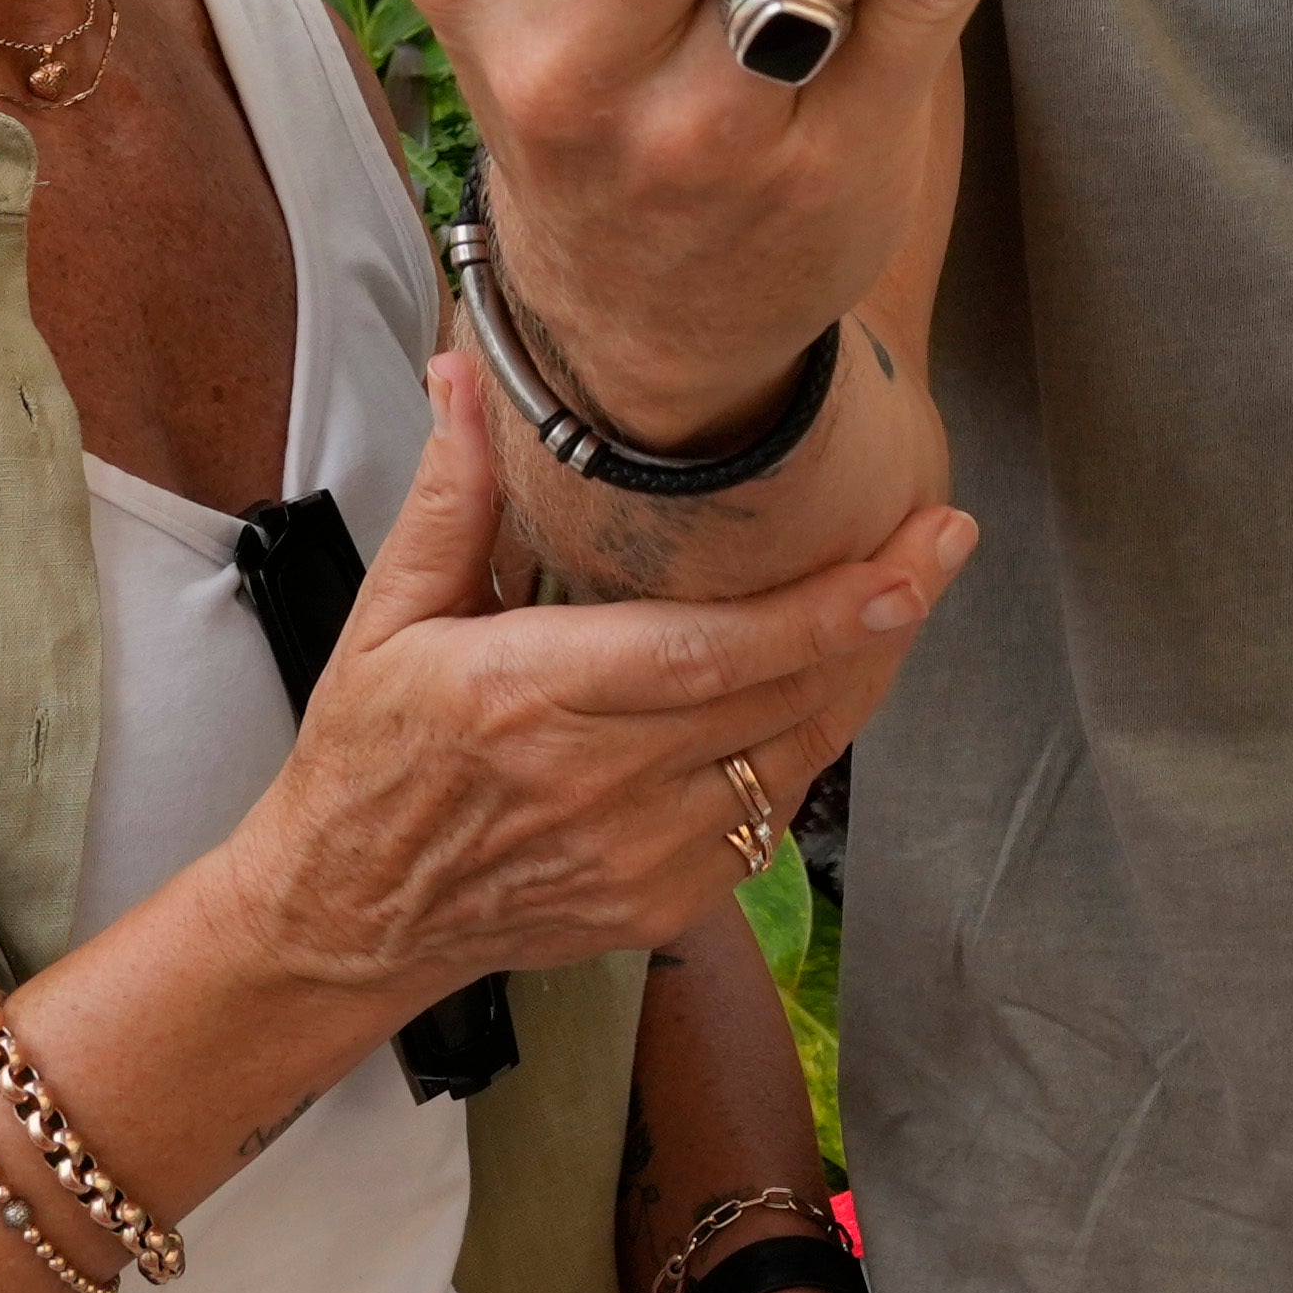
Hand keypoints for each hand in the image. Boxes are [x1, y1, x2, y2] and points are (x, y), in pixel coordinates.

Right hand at [227, 354, 970, 1005]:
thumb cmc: (368, 761)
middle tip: (942, 541)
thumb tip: (464, 375)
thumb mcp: (387, 619)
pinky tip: (825, 688)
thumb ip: (451, 497)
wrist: (351, 917)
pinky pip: (768, 820)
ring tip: (903, 599)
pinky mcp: (664, 902)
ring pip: (792, 759)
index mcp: (531, 697)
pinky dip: (804, 748)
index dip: (822, 609)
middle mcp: (600, 784)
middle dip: (878, 619)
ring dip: (858, 679)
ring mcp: (641, 856)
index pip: (708, 651)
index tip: (905, 558)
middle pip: (779, 696)